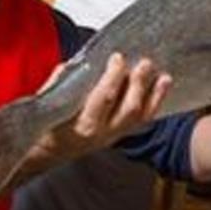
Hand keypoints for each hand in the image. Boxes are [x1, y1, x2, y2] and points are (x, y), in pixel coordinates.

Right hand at [41, 53, 170, 159]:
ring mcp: (113, 136)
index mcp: (82, 124)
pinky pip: (142, 121)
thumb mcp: (48, 101)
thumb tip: (76, 63)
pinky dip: (154, 104)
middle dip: (138, 84)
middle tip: (144, 63)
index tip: (117, 58)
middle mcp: (101, 133)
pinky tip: (162, 88)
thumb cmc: (47, 125)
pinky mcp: (120, 136)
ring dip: (153, 95)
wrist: (48, 151)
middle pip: (128, 109)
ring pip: (140, 118)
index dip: (113, 77)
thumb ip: (61, 81)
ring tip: (163, 76)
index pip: (103, 98)